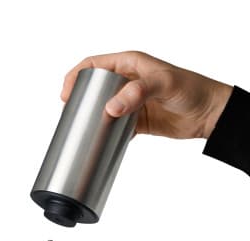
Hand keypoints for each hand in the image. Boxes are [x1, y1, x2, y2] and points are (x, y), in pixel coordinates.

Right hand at [61, 51, 232, 138]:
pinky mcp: (136, 122)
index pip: (95, 65)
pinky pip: (115, 128)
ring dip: (93, 120)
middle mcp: (128, 82)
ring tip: (81, 130)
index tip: (66, 94)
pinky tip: (102, 141)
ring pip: (103, 110)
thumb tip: (110, 108)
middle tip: (71, 116)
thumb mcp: (163, 84)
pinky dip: (107, 134)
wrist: (208, 114)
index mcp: (130, 64)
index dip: (77, 77)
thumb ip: (137, 93)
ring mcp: (131, 103)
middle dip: (81, 101)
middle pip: (95, 89)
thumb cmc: (191, 89)